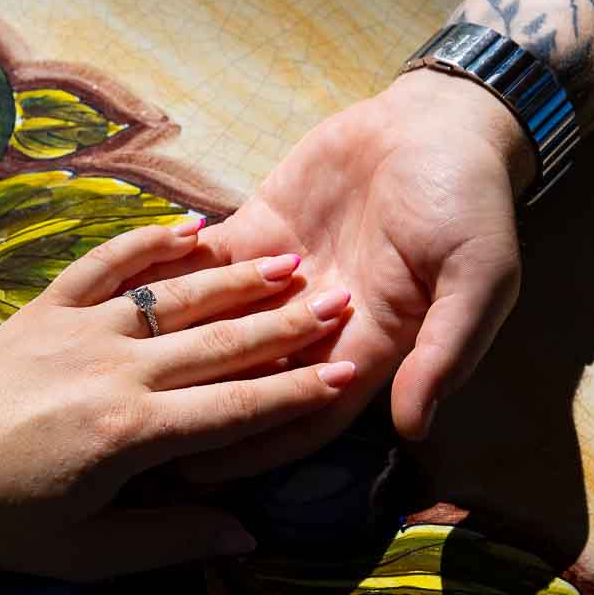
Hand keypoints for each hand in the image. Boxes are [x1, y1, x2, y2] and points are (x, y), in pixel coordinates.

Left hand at [0, 221, 356, 579]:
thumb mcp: (79, 551)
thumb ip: (167, 541)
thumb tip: (246, 536)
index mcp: (135, 433)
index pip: (238, 408)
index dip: (298, 391)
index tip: (348, 370)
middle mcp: (121, 368)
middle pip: (222, 341)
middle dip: (289, 322)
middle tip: (344, 298)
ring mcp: (85, 326)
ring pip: (179, 296)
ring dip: (240, 277)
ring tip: (294, 261)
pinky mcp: (50, 304)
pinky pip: (109, 260)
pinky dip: (152, 239)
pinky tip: (193, 225)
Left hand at [131, 70, 535, 480]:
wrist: (440, 121)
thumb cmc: (470, 202)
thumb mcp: (479, 278)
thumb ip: (445, 350)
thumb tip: (415, 427)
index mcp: (368, 343)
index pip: (303, 410)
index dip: (258, 443)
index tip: (203, 472)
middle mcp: (315, 321)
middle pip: (248, 378)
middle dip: (197, 408)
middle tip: (134, 435)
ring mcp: (281, 276)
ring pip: (217, 324)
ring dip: (173, 349)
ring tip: (114, 373)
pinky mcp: (258, 229)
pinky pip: (206, 264)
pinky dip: (171, 275)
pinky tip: (127, 294)